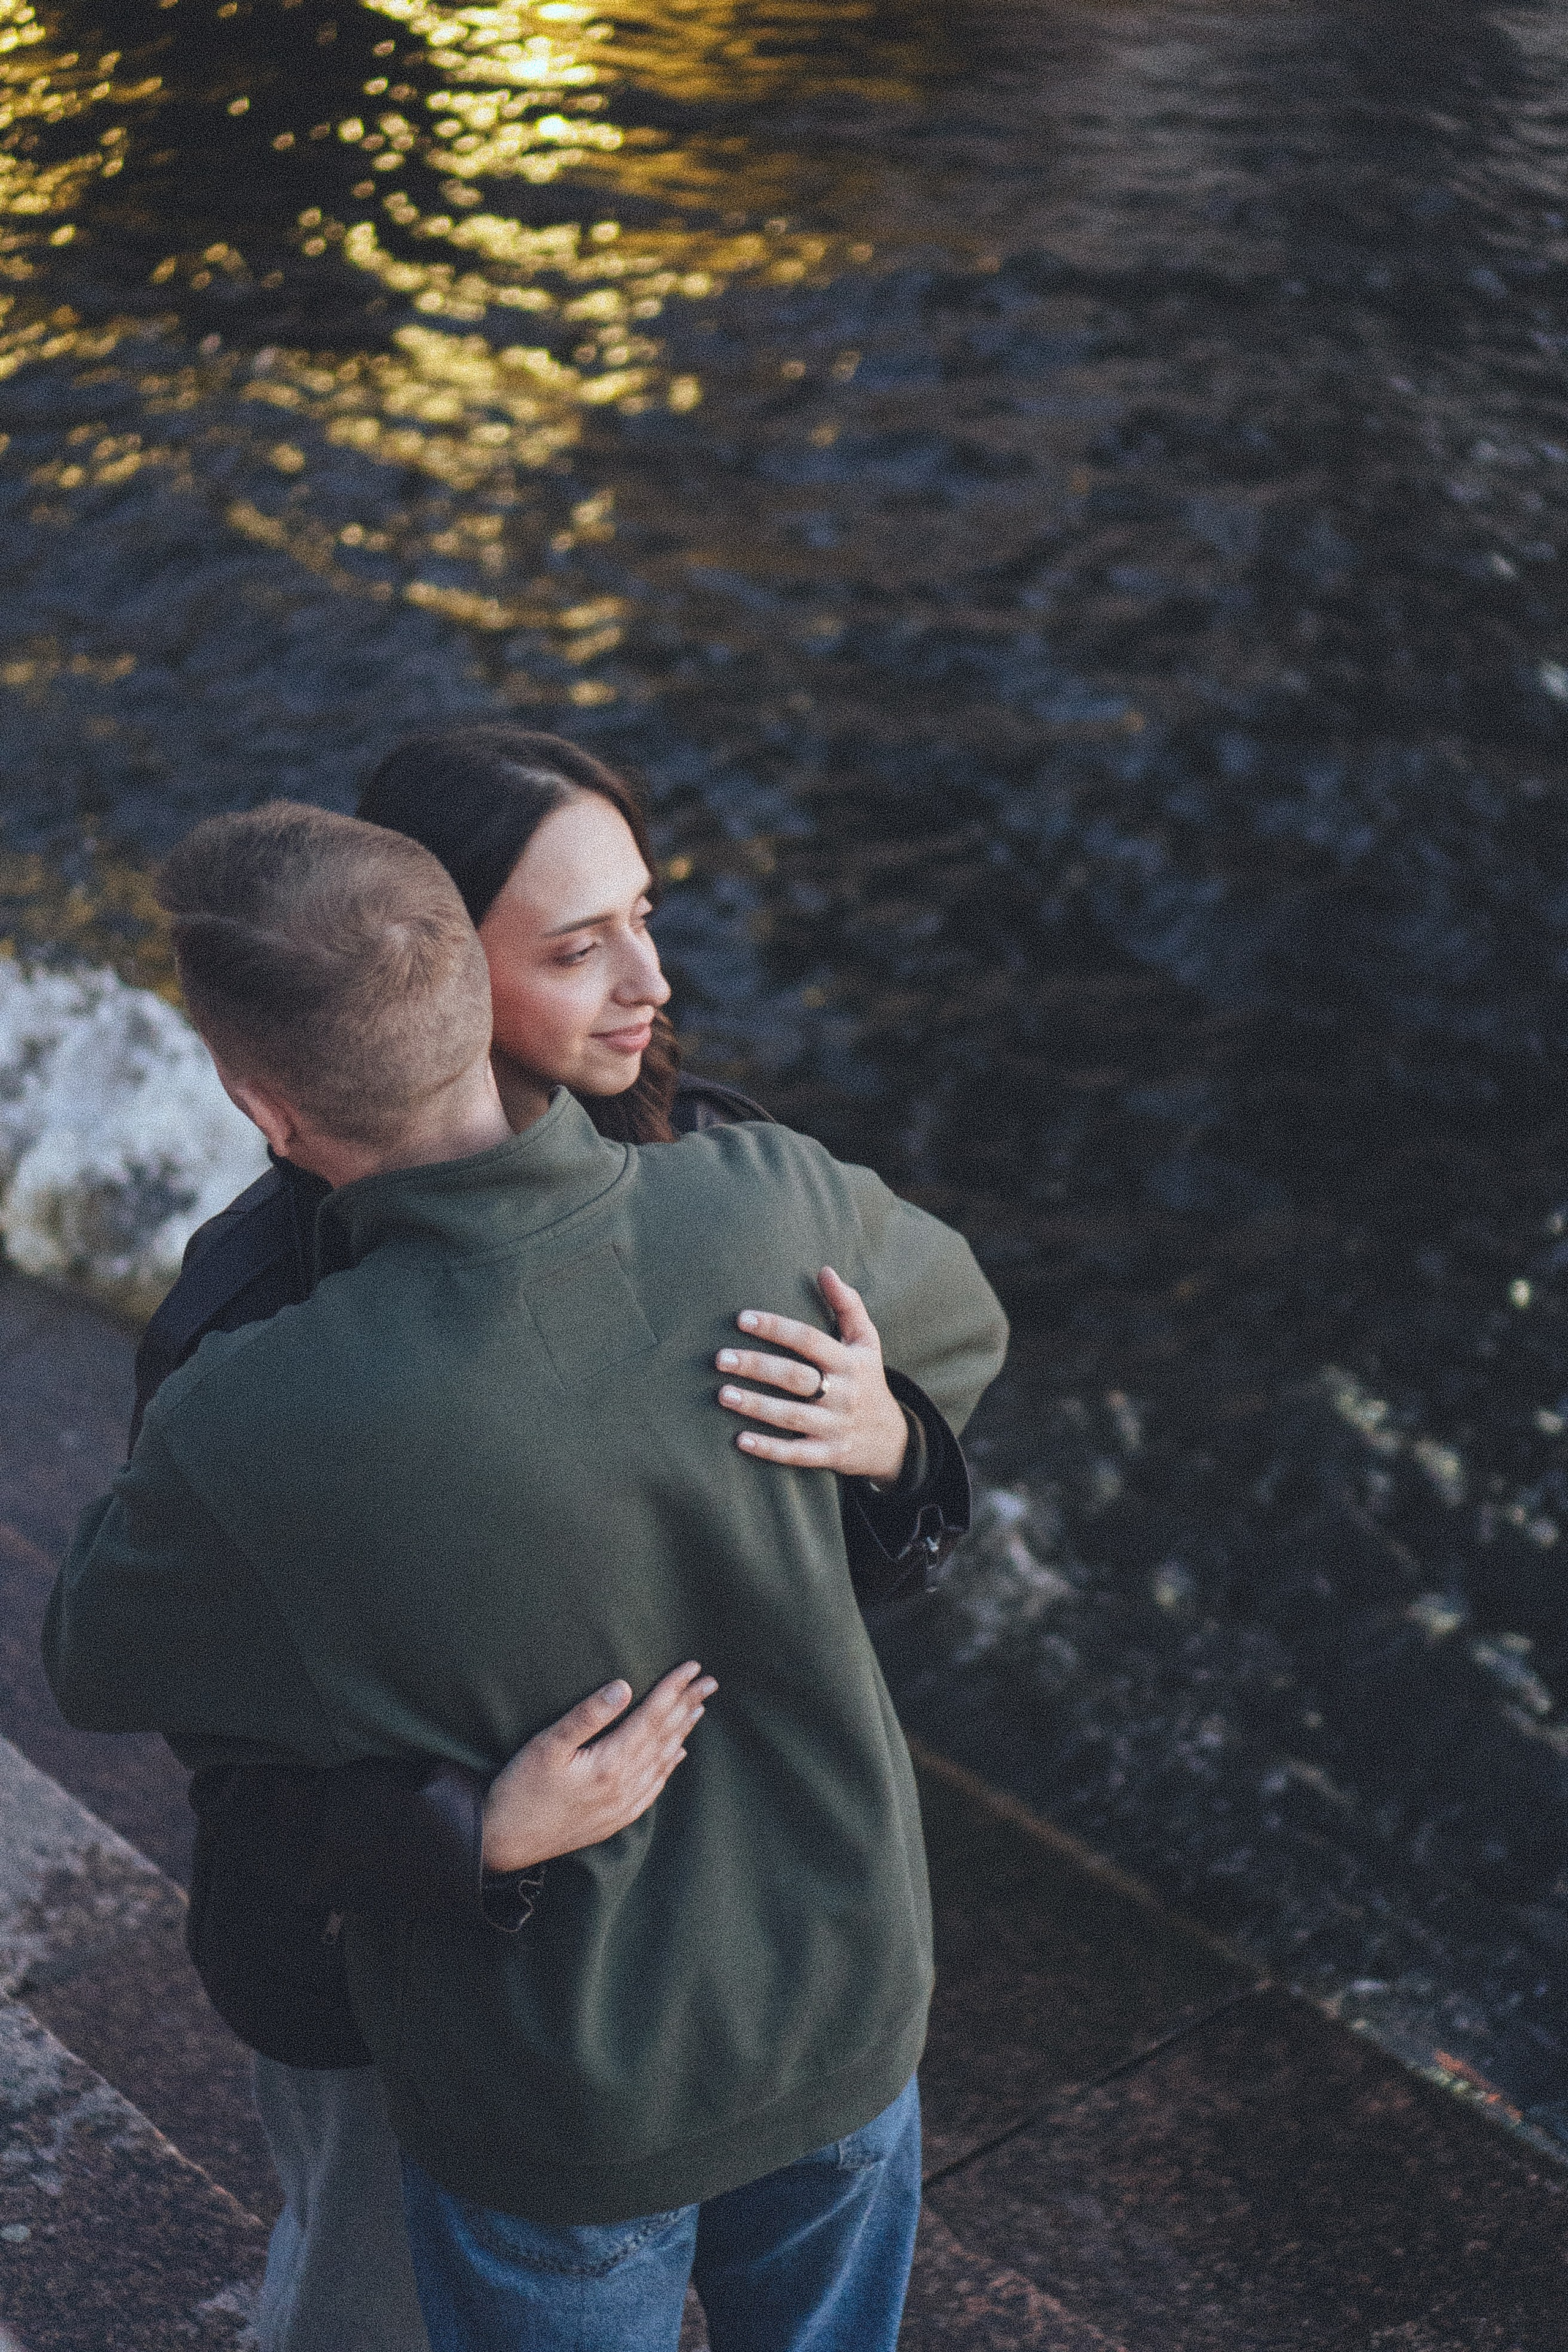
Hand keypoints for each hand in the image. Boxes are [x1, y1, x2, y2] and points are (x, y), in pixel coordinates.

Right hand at [481, 1661, 715, 1873]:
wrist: (504, 1844)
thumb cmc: (520, 1789)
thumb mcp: (547, 1746)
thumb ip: (587, 1715)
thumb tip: (624, 1686)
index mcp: (611, 1764)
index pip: (652, 1717)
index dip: (673, 1689)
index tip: (693, 1666)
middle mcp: (625, 1786)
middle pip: (665, 1737)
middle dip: (687, 1705)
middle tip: (710, 1681)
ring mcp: (623, 1805)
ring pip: (663, 1761)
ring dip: (682, 1732)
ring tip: (699, 1708)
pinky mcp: (615, 1818)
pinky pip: (654, 1787)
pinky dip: (668, 1766)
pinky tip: (677, 1754)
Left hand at [715, 1266, 908, 1482]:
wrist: (891, 1440)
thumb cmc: (868, 1381)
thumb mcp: (867, 1342)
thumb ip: (848, 1305)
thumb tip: (825, 1270)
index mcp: (849, 1362)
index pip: (809, 1340)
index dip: (776, 1327)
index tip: (742, 1318)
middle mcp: (843, 1393)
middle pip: (795, 1377)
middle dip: (756, 1366)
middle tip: (720, 1358)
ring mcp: (836, 1426)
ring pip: (791, 1416)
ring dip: (755, 1405)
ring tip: (722, 1393)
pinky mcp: (829, 1455)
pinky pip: (796, 1453)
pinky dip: (769, 1449)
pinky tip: (740, 1440)